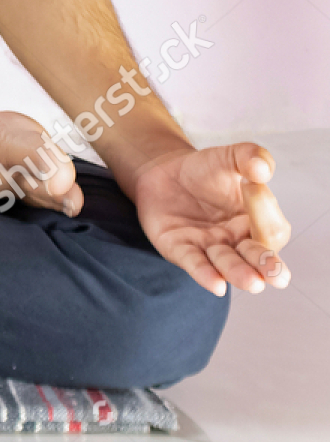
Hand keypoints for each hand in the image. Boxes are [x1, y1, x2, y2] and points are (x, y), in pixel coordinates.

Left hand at [133, 141, 290, 295]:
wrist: (164, 171)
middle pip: (255, 258)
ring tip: (253, 282)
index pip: (272, 230)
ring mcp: (208, 248)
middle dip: (266, 266)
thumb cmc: (205, 170)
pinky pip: (194, 264)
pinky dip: (205, 274)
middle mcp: (236, 242)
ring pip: (227, 265)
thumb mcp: (230, 157)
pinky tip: (216, 285)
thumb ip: (251, 156)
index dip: (265, 213)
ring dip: (238, 273)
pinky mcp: (179, 249)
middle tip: (277, 276)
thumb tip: (262, 169)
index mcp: (256, 223)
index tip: (250, 184)